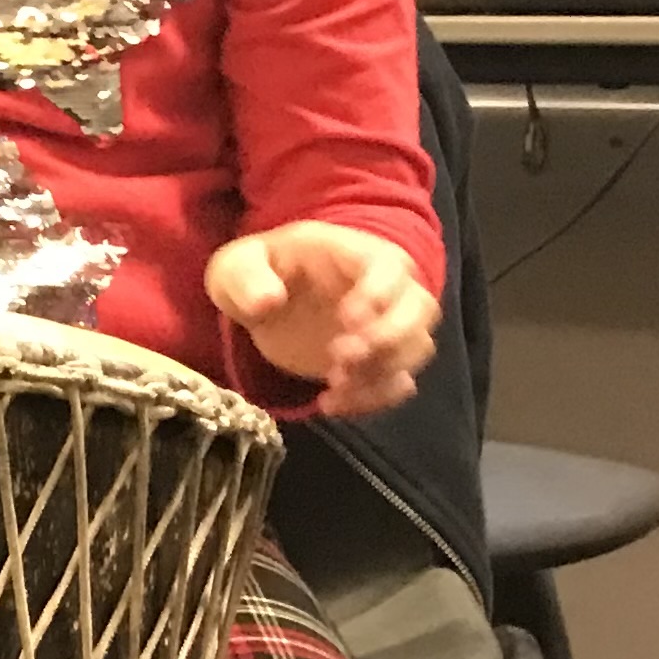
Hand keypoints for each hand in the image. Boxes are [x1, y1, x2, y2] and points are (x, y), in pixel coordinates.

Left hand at [206, 220, 434, 416]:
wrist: (266, 300)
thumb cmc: (258, 273)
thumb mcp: (237, 266)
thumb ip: (247, 277)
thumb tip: (267, 301)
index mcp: (355, 254)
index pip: (390, 267)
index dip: (379, 293)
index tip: (348, 318)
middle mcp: (386, 288)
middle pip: (420, 309)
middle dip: (387, 338)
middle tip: (339, 358)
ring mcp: (387, 326)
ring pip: (417, 348)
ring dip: (381, 372)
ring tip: (333, 384)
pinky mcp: (378, 361)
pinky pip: (398, 382)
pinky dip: (374, 398)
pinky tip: (333, 404)